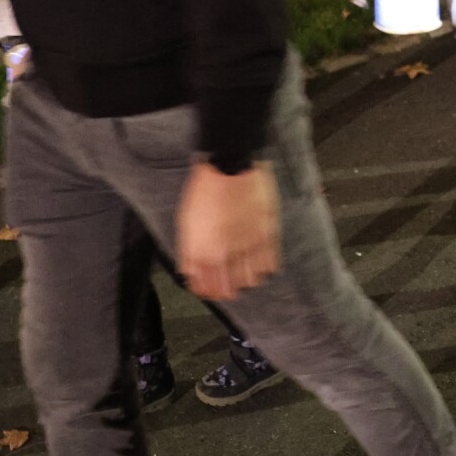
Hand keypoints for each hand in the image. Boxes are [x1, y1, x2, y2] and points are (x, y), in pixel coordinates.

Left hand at [177, 162, 280, 300]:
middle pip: (228, 289)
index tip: (207, 291)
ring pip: (250, 280)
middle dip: (225, 291)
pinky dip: (265, 269)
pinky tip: (260, 266)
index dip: (206, 292)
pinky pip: (269, 264)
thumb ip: (189, 251)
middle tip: (226, 289)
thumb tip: (189, 270)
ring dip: (245, 281)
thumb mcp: (186, 221)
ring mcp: (249, 245)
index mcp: (204, 251)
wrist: (230, 163)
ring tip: (244, 278)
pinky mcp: (268, 235)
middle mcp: (226, 253)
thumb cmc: (207, 187)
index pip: (205, 287)